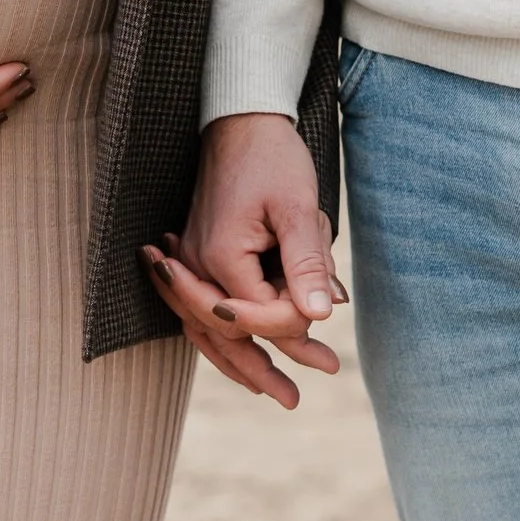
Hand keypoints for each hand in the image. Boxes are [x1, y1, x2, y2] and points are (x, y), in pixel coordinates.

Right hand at [143, 111, 345, 407]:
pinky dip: (225, 334)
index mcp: (220, 255)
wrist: (242, 118)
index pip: (257, 316)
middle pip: (224, 334)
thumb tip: (323, 317)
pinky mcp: (198, 252)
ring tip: (273, 390)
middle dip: (260, 369)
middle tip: (294, 401)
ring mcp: (192, 258)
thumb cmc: (273, 157)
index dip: (293, 333)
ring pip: (209, 327)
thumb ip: (308, 264)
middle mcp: (197, 263)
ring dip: (239, 360)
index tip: (327, 351)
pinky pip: (206, 307)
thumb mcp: (300, 207)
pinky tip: (247, 350)